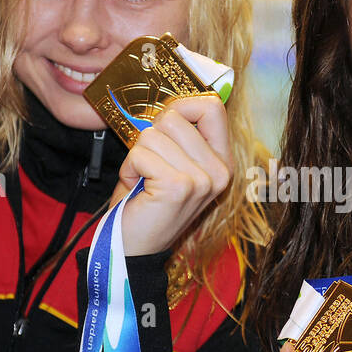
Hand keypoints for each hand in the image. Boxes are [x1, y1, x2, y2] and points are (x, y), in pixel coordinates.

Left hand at [115, 95, 231, 255]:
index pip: (212, 107)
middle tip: (150, 164)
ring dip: (137, 155)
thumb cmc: (146, 202)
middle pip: (175, 117)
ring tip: (143, 179)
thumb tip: (167, 104)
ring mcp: (202, 180)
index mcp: (221, 161)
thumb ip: (176, 134)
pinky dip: (130, 168)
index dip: (181, 106)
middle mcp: (219, 171)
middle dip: (151, 136)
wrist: (132, 247)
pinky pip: (140, 154)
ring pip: (153, 134)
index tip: (165, 125)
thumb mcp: (170, 162)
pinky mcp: (178, 187)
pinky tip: (137, 187)